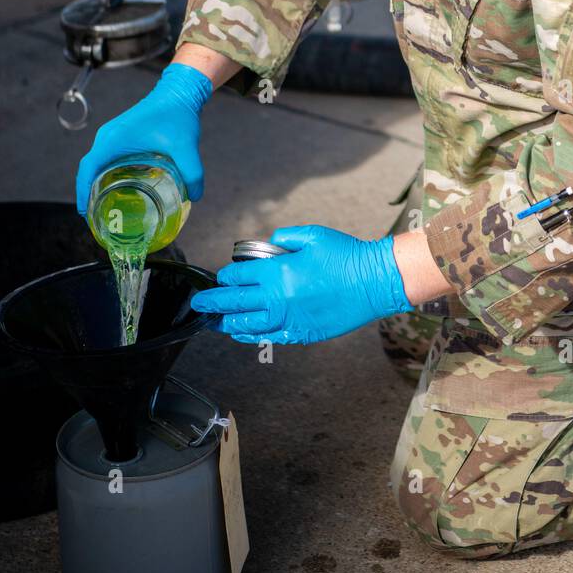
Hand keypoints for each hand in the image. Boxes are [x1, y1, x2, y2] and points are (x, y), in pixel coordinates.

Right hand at [75, 62, 213, 215]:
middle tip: (96, 216)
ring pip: (96, 163)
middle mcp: (108, 136)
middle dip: (88, 192)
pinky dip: (105, 173)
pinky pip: (106, 157)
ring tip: (104, 206)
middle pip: (89, 168)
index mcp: (114, 139)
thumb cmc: (177, 114)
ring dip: (95, 183)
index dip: (83, 191)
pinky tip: (118, 187)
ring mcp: (113, 135)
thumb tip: (195, 197)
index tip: (84, 212)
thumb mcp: (185, 146)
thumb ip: (192, 173)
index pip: (88, 167)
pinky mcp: (121, 135)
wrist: (178, 91)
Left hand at [191, 225, 413, 344]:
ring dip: (227, 323)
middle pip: (236, 303)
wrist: (374, 282)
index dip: (226, 277)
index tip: (220, 277)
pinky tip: (242, 332)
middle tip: (198, 304)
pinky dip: (252, 335)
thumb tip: (269, 244)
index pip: (240, 277)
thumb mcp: (313, 235)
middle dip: (213, 303)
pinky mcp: (303, 333)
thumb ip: (284, 239)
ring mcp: (290, 319)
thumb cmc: (346, 255)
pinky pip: (269, 337)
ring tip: (214, 321)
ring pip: (248, 325)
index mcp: (279, 272)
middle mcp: (279, 298)